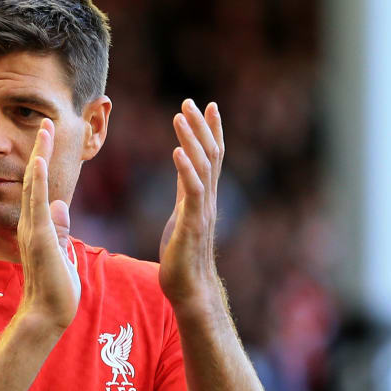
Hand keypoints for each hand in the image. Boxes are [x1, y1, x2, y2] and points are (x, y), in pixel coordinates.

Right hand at [16, 118, 80, 331]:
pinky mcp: (38, 239)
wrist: (48, 315)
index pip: (40, 188)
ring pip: (33, 185)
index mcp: (38, 228)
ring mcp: (32, 231)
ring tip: (44, 129)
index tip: (49, 139)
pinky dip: (35, 182)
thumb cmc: (56, 291)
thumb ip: (60, 231)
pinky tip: (37, 162)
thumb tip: (60, 206)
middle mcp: (31, 225)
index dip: (43, 162)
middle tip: (45, 122)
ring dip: (39, 156)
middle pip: (33, 179)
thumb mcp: (62, 253)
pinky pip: (35, 205)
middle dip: (40, 150)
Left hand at [159, 99, 224, 311]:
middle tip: (191, 101)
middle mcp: (209, 200)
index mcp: (203, 197)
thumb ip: (185, 195)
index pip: (212, 157)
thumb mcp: (182, 216)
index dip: (211, 131)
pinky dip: (186, 169)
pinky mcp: (193, 224)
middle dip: (201, 127)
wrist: (189, 289)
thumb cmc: (182, 257)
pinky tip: (177, 151)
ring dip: (192, 139)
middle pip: (211, 155)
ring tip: (180, 116)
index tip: (207, 105)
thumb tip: (184, 176)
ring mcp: (203, 211)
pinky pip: (193, 192)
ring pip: (203, 167)